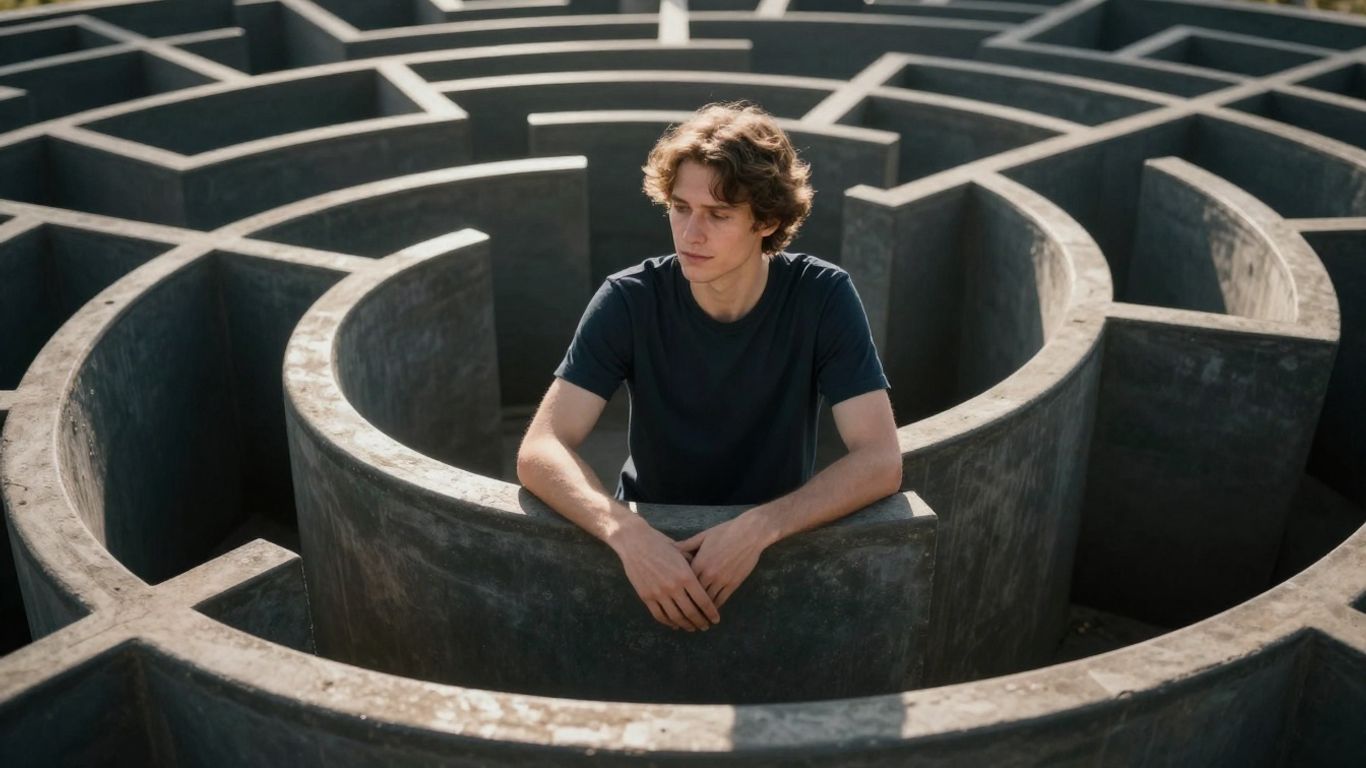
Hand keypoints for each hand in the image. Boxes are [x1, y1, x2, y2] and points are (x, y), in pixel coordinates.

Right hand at [608, 516, 719, 631]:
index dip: (711, 612)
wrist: (635, 542)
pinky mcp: (646, 596)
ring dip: (686, 625)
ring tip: (692, 628)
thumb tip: (706, 578)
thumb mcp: (682, 553)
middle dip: (701, 622)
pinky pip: (659, 615)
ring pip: (676, 617)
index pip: (703, 601)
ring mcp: (658, 593)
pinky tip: (675, 625)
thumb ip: (694, 567)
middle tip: (706, 626)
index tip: (716, 619)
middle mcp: (673, 587)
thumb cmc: (661, 544)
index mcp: (685, 575)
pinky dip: (669, 623)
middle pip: (691, 612)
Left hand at [676, 510, 776, 608]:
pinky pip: (722, 599)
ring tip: (696, 619)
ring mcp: (721, 580)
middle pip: (694, 596)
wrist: (749, 534)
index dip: (678, 592)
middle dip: (688, 606)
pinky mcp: (733, 583)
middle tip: (682, 615)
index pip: (684, 583)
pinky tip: (710, 612)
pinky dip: (715, 607)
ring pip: (708, 601)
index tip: (672, 599)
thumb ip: (686, 545)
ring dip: (701, 611)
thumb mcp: (703, 537)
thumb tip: (670, 547)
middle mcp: (708, 574)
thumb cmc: (725, 532)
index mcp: (698, 562)